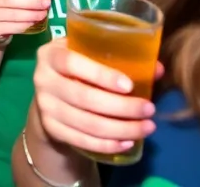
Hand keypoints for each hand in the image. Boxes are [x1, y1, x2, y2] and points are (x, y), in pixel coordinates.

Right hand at [32, 39, 157, 156]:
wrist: (51, 96)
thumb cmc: (79, 70)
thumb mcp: (91, 57)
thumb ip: (121, 61)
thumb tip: (157, 69)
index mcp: (51, 55)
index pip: (71, 63)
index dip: (100, 75)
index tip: (129, 86)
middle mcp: (42, 79)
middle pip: (83, 97)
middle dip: (121, 107)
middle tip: (149, 109)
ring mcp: (45, 106)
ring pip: (87, 123)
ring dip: (121, 128)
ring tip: (147, 127)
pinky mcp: (50, 128)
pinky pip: (82, 140)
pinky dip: (107, 144)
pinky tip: (128, 142)